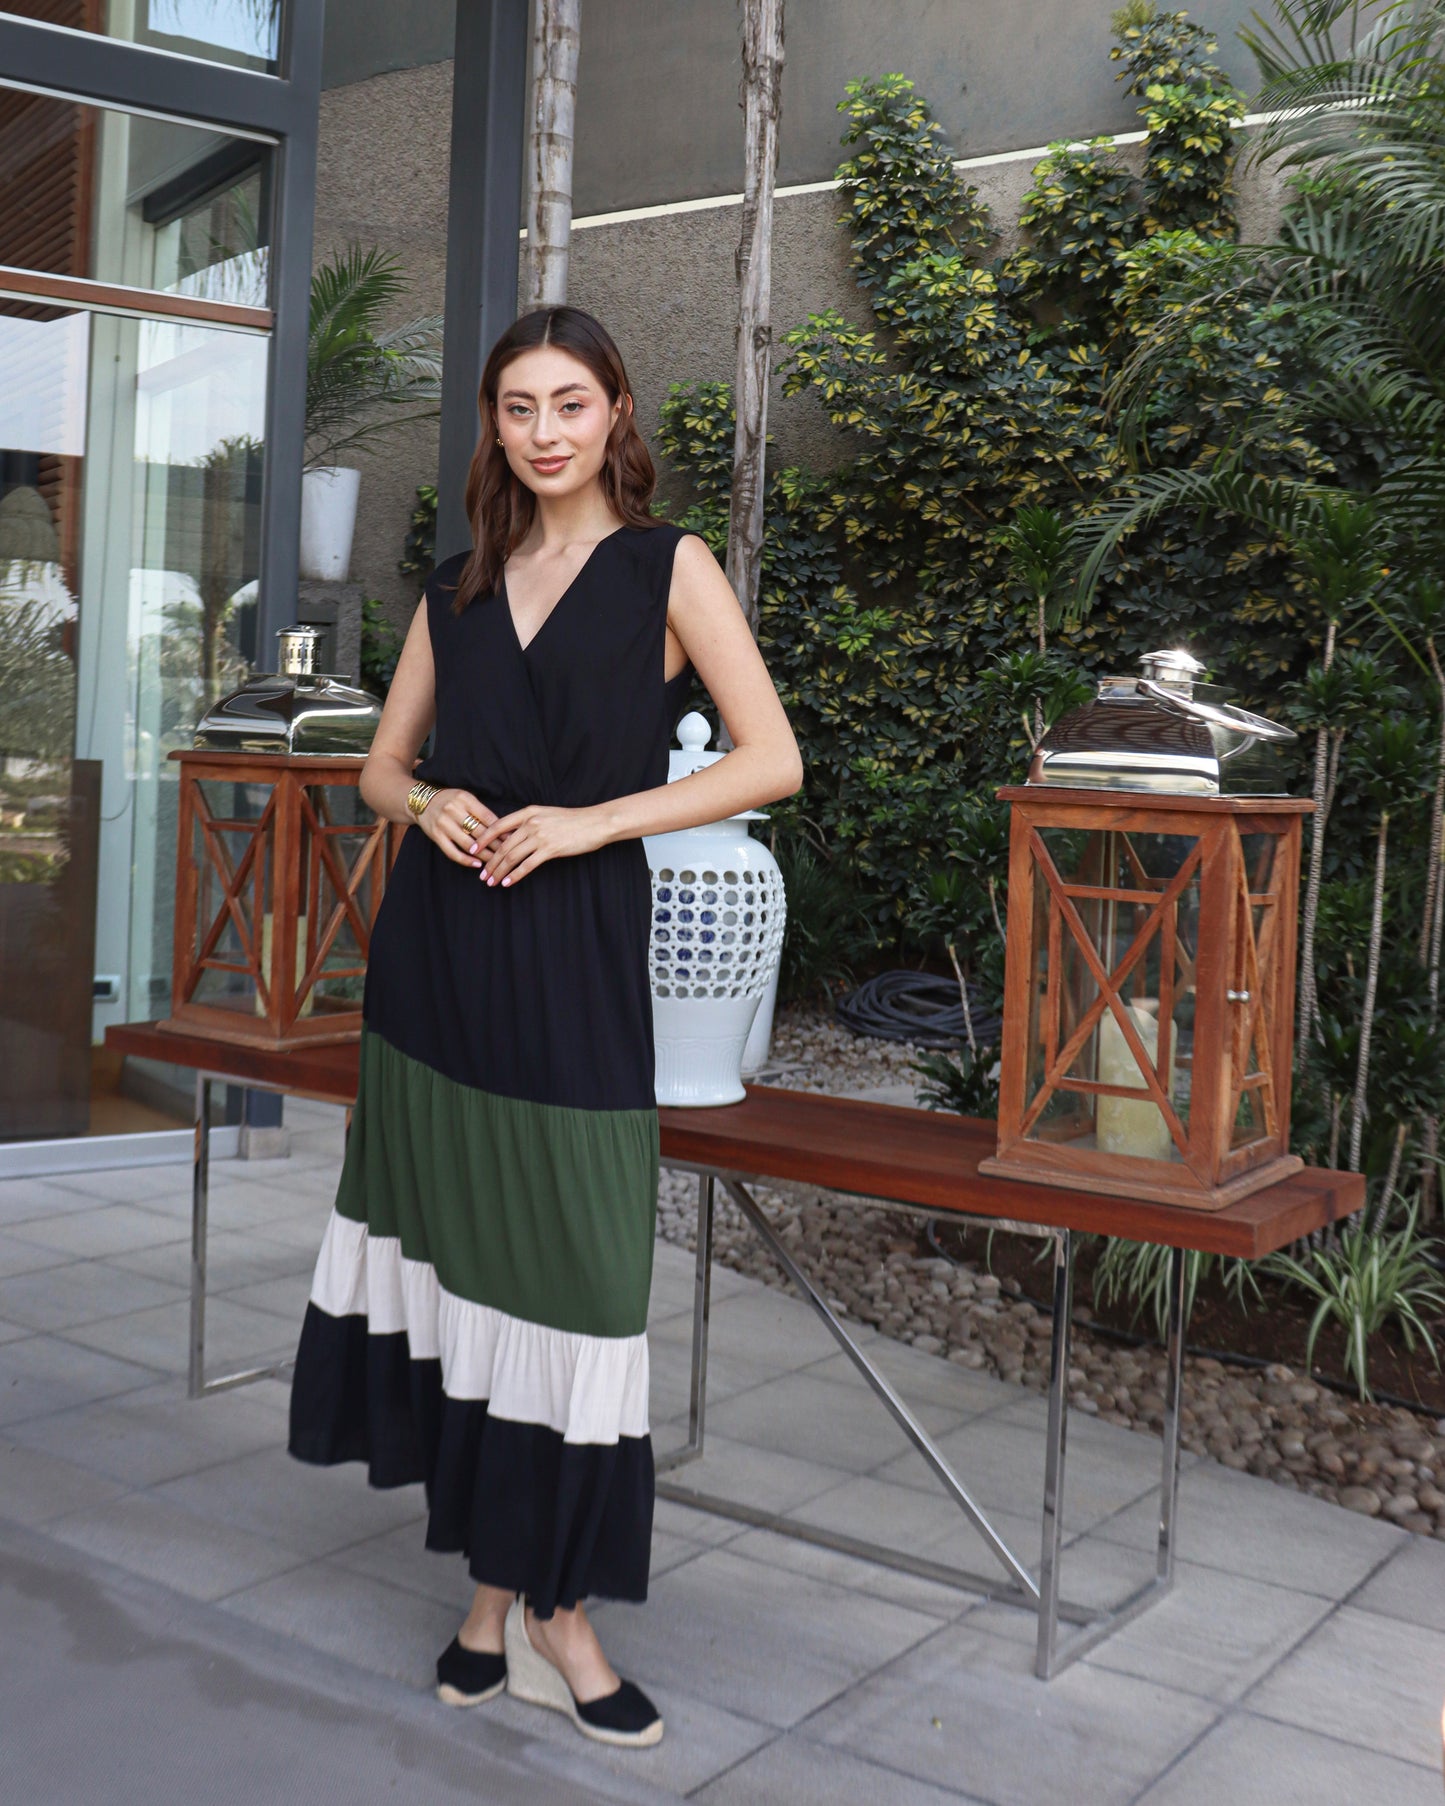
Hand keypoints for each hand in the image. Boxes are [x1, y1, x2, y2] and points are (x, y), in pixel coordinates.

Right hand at [417, 787, 501, 868]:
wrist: (422, 802)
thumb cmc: (450, 801)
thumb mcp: (465, 799)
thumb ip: (481, 811)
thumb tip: (504, 828)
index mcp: (464, 799)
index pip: (488, 817)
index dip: (501, 830)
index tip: (512, 840)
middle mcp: (453, 810)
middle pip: (480, 832)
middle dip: (496, 845)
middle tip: (508, 854)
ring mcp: (443, 824)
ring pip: (468, 844)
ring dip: (484, 855)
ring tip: (495, 862)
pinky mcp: (436, 836)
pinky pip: (452, 852)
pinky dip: (466, 860)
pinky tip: (477, 864)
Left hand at [468, 804, 607, 886]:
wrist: (595, 823)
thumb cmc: (573, 820)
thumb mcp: (547, 815)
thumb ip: (529, 823)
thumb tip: (512, 836)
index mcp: (528, 812)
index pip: (498, 825)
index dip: (483, 838)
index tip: (472, 849)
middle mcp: (531, 823)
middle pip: (503, 845)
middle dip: (490, 862)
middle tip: (482, 874)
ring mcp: (540, 836)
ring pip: (512, 856)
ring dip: (499, 871)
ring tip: (491, 882)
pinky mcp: (550, 849)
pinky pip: (527, 865)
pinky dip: (515, 875)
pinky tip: (507, 882)